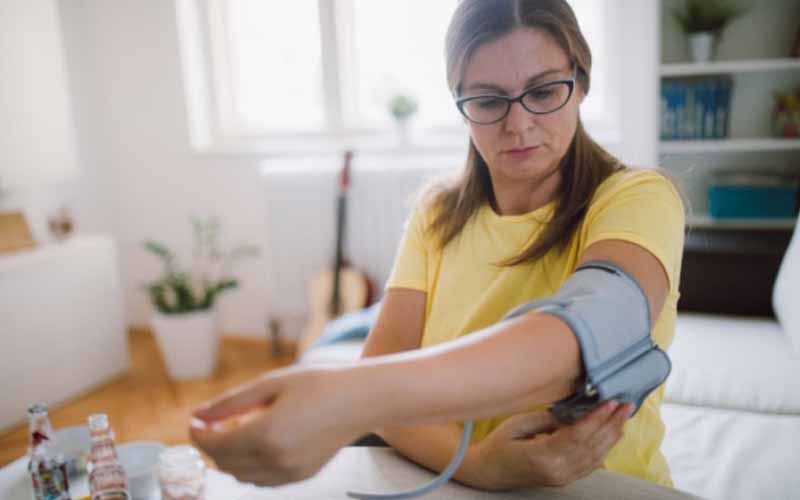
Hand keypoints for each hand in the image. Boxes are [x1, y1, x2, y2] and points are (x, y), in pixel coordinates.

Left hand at [190, 365, 367, 485]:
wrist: (359, 400)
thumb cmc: (318, 384)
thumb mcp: (271, 383)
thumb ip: (231, 402)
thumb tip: (198, 414)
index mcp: (266, 434)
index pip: (215, 446)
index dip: (198, 435)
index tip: (194, 421)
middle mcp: (277, 460)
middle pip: (226, 464)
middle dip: (212, 445)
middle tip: (214, 422)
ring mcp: (290, 473)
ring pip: (242, 476)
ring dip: (230, 457)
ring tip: (238, 429)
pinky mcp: (301, 476)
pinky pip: (263, 480)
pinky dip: (250, 466)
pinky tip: (259, 442)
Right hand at [469, 401, 633, 489]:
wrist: (488, 471)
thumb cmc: (498, 444)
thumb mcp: (518, 424)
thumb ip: (548, 419)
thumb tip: (574, 413)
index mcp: (542, 456)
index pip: (577, 436)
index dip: (596, 418)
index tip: (610, 402)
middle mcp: (557, 470)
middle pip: (591, 446)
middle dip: (611, 424)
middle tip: (627, 404)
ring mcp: (562, 477)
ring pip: (595, 456)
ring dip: (612, 435)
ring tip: (624, 416)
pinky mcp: (564, 478)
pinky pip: (590, 464)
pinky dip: (604, 448)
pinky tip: (612, 434)